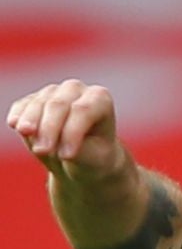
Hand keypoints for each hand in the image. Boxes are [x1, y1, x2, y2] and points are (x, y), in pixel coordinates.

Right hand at [8, 80, 129, 182]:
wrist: (83, 159)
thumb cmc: (94, 157)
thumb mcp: (94, 157)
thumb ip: (77, 148)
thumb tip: (49, 142)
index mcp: (100, 99)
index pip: (83, 111)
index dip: (72, 132)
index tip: (66, 156)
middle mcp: (76, 89)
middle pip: (58, 105)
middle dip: (49, 128)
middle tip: (43, 151)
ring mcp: (53, 92)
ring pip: (38, 104)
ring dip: (31, 123)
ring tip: (30, 142)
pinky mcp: (33, 100)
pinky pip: (23, 106)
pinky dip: (18, 115)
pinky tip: (14, 124)